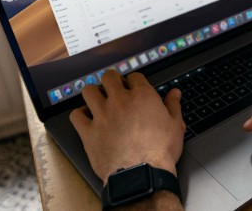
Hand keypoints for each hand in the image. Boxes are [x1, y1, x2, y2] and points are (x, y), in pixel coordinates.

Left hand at [70, 70, 184, 182]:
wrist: (142, 175)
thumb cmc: (160, 152)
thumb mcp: (175, 126)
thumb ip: (173, 105)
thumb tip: (174, 93)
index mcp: (142, 96)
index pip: (134, 76)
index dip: (134, 81)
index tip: (134, 88)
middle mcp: (120, 101)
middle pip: (109, 77)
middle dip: (112, 81)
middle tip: (115, 90)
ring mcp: (102, 115)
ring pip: (89, 90)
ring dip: (94, 93)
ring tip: (99, 101)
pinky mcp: (88, 132)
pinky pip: (76, 115)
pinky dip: (80, 115)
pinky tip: (87, 118)